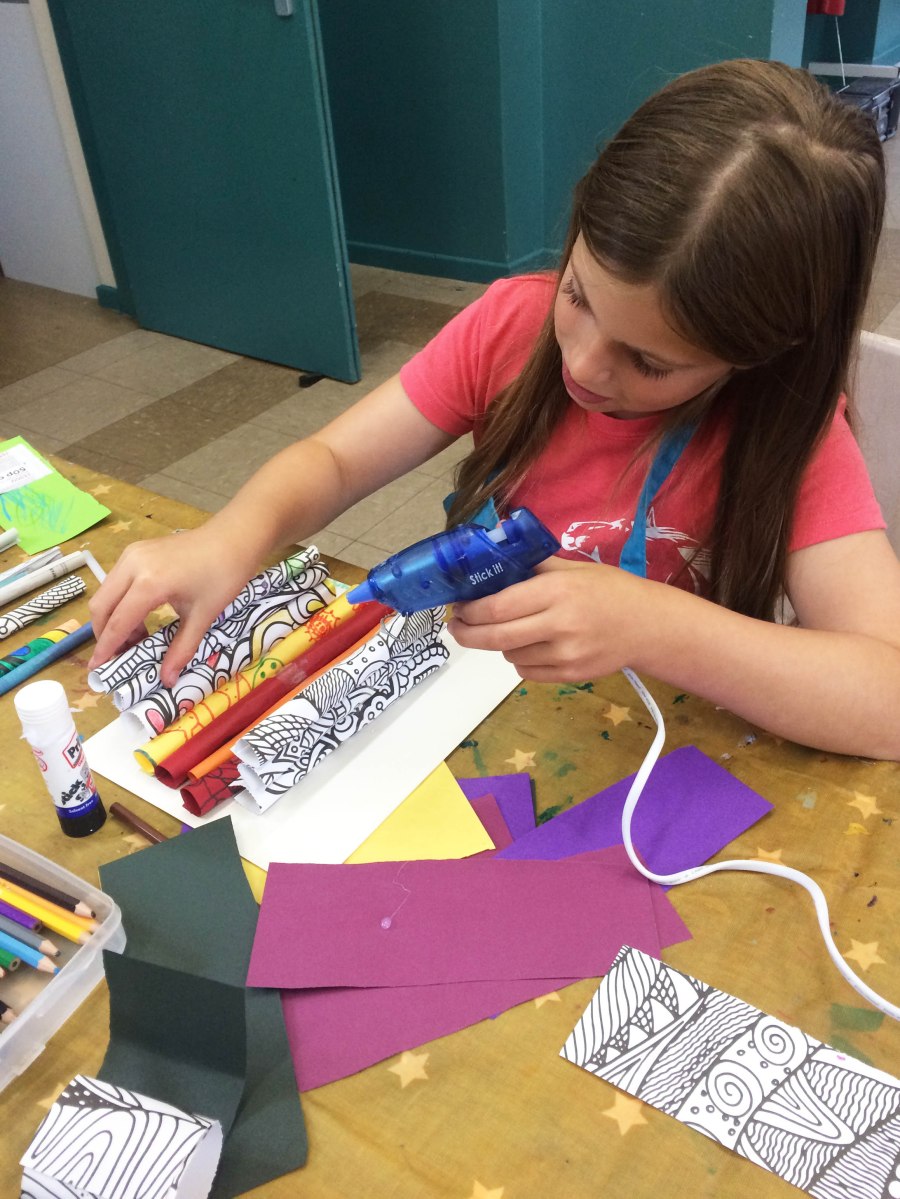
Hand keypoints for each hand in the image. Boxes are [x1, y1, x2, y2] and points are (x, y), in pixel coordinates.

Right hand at [88, 528, 259, 686]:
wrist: (234, 537)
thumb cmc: (223, 575)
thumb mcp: (203, 616)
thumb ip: (181, 648)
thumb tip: (167, 681)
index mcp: (149, 583)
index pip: (118, 622)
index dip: (107, 648)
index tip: (97, 669)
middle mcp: (133, 565)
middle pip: (102, 606)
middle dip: (105, 634)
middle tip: (120, 656)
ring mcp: (132, 554)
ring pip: (106, 593)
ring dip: (113, 618)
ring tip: (137, 638)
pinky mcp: (136, 550)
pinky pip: (116, 581)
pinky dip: (120, 602)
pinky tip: (140, 617)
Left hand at [446, 556, 656, 681]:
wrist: (648, 626)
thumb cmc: (610, 590)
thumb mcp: (572, 569)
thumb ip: (533, 567)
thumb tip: (493, 562)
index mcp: (557, 591)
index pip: (498, 606)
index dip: (470, 610)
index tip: (458, 607)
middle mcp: (559, 624)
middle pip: (495, 637)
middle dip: (467, 633)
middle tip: (456, 627)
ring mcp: (565, 655)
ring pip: (509, 655)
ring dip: (500, 643)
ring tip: (511, 628)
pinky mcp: (570, 676)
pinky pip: (526, 672)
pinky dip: (520, 659)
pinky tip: (532, 645)